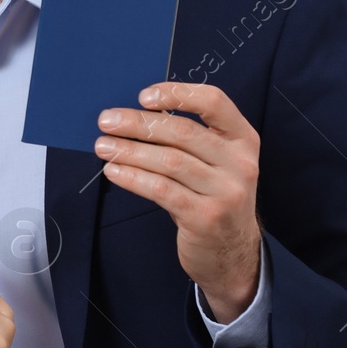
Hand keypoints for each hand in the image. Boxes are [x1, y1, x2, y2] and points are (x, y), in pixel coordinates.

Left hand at [95, 82, 261, 322]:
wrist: (232, 253)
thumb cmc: (213, 198)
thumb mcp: (216, 163)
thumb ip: (189, 139)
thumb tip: (135, 117)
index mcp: (243, 139)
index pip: (214, 102)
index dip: (177, 93)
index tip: (143, 96)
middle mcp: (240, 163)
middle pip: (183, 132)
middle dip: (138, 124)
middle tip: (106, 121)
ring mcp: (225, 192)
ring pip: (169, 161)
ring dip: (130, 151)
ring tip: (103, 146)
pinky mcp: (206, 217)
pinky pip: (162, 190)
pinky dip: (134, 178)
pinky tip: (113, 172)